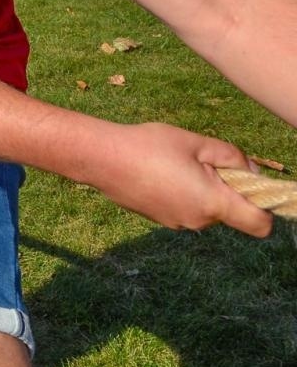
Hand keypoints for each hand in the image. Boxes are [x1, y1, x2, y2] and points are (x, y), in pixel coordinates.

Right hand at [88, 122, 270, 236]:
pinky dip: (182, 193)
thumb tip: (253, 171)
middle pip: (230, 212)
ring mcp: (176, 222)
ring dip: (201, 190)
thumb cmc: (149, 146)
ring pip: (205, 209)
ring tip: (174, 163)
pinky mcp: (159, 219)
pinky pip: (185, 208)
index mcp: (212, 203)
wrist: (100, 158)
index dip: (266, 207)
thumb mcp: (196, 142)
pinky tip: (159, 171)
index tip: (252, 185)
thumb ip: (233, 157)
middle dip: (226, 188)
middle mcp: (197, 221)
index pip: (260, 224)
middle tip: (201, 160)